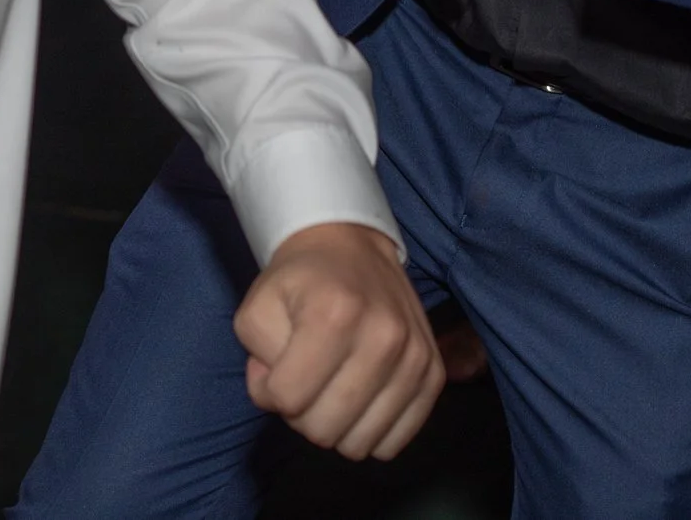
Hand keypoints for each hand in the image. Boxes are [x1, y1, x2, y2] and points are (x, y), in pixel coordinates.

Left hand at [235, 222, 441, 459]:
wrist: (352, 247)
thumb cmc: (298, 281)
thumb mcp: (257, 309)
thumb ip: (257, 363)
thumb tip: (281, 401)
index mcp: (333, 315)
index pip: (287, 398)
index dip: (269, 391)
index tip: (275, 367)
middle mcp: (383, 337)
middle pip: (323, 428)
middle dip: (301, 414)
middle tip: (304, 380)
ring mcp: (414, 358)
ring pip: (359, 444)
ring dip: (336, 426)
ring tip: (332, 388)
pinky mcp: (433, 376)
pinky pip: (394, 443)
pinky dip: (369, 432)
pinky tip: (360, 401)